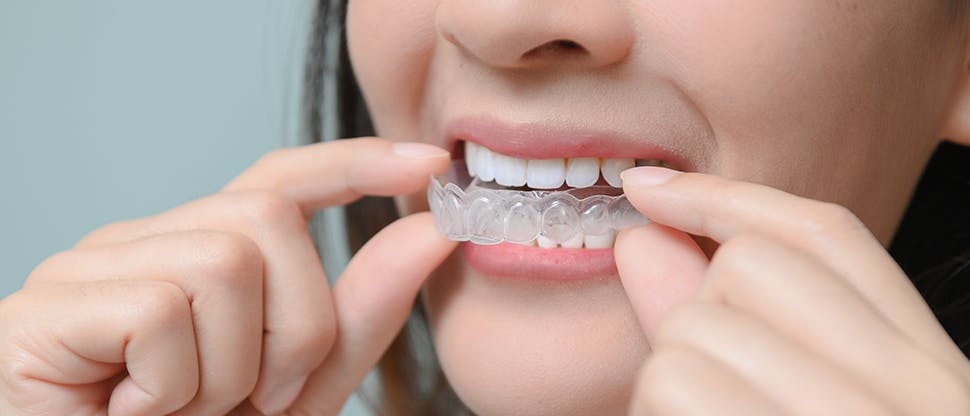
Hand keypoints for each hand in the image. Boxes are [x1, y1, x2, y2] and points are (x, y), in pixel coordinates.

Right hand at [0, 138, 457, 414]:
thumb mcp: (298, 390)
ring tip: (182, 412)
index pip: (278, 182)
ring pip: (224, 263)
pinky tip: (131, 414)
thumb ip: (357, 318)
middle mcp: (141, 244)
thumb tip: (429, 232)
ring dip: (231, 371)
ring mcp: (86, 269)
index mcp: (196, 255)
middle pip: (268, 220)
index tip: (428, 164)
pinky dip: (172, 389)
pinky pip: (161, 312)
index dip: (353, 165)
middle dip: (298, 327)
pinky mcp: (44, 309)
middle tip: (257, 402)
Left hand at [615, 167, 969, 414]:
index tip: (648, 187)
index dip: (726, 197)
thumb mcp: (791, 401)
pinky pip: (671, 383)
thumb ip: (720, 323)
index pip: (830, 237)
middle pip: (749, 266)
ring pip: (694, 326)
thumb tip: (642, 237)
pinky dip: (654, 414)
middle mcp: (917, 392)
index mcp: (929, 373)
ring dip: (668, 382)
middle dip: (695, 316)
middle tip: (709, 394)